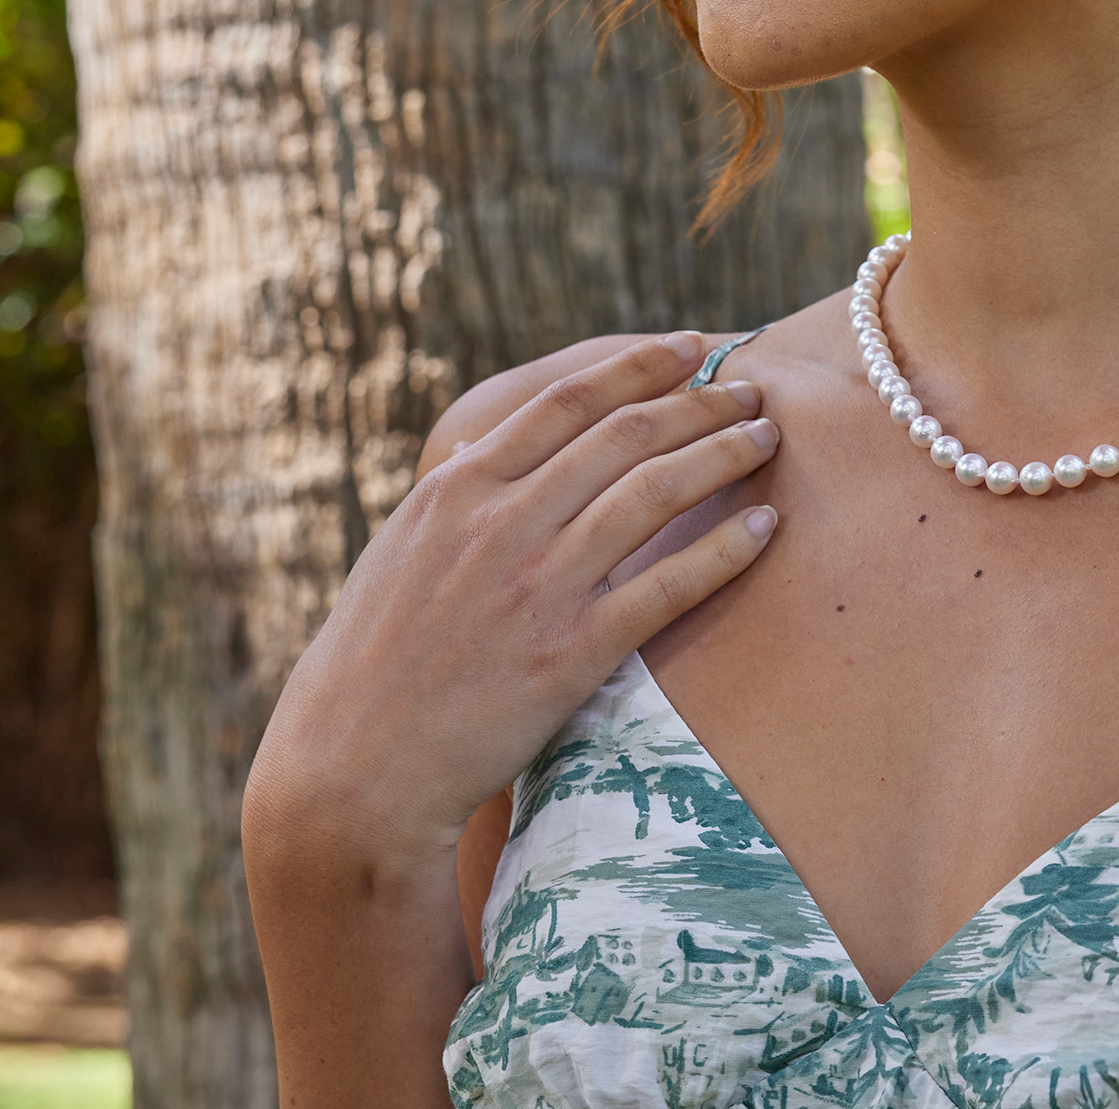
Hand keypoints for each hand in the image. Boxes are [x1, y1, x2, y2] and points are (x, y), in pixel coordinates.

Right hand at [246, 333, 779, 870]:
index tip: (692, 347)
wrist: (352, 771)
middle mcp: (502, 523)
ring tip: (766, 439)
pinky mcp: (572, 653)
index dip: (640, 366)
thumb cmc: (372, 661)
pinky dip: (724, 551)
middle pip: (626, 435)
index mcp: (459, 489)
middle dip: (700, 403)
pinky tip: (764, 529)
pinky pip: (668, 586)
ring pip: (656, 493)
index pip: (568, 401)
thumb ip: (451, 495)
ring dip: (723, 456)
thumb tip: (479, 443)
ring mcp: (539, 586)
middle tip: (751, 392)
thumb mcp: (398, 552)